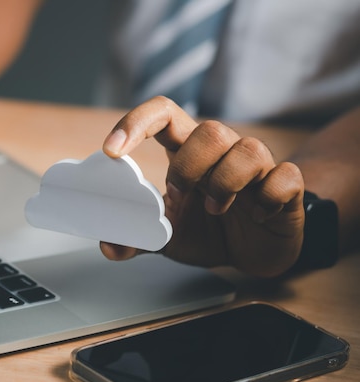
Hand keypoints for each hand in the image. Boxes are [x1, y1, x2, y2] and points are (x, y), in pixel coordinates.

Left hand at [100, 97, 304, 277]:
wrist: (254, 252)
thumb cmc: (210, 231)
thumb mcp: (169, 237)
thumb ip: (139, 238)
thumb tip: (109, 246)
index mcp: (187, 154)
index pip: (163, 115)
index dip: (136, 123)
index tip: (111, 151)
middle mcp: (222, 152)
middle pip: (210, 130)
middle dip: (188, 166)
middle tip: (178, 195)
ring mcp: (257, 167)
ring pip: (248, 149)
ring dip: (225, 183)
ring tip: (216, 210)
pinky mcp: (285, 186)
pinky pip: (285, 176)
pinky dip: (269, 198)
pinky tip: (258, 216)